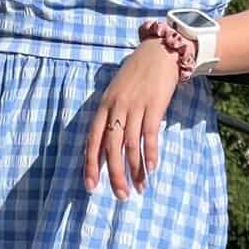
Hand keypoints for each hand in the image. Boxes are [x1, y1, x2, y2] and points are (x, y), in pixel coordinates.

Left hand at [83, 35, 185, 199]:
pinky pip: (149, 135)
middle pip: (112, 147)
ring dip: (135, 170)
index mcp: (104, 104)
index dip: (91, 163)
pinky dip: (150, 154)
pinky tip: (151, 168)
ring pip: (131, 145)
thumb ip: (111, 116)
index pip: (93, 139)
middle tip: (121, 195)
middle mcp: (116, 107)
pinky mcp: (153, 105)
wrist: (158, 52)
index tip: (91, 186)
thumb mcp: (116, 93)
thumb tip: (107, 147)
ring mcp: (135, 106)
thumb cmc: (136, 75)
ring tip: (140, 187)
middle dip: (115, 174)